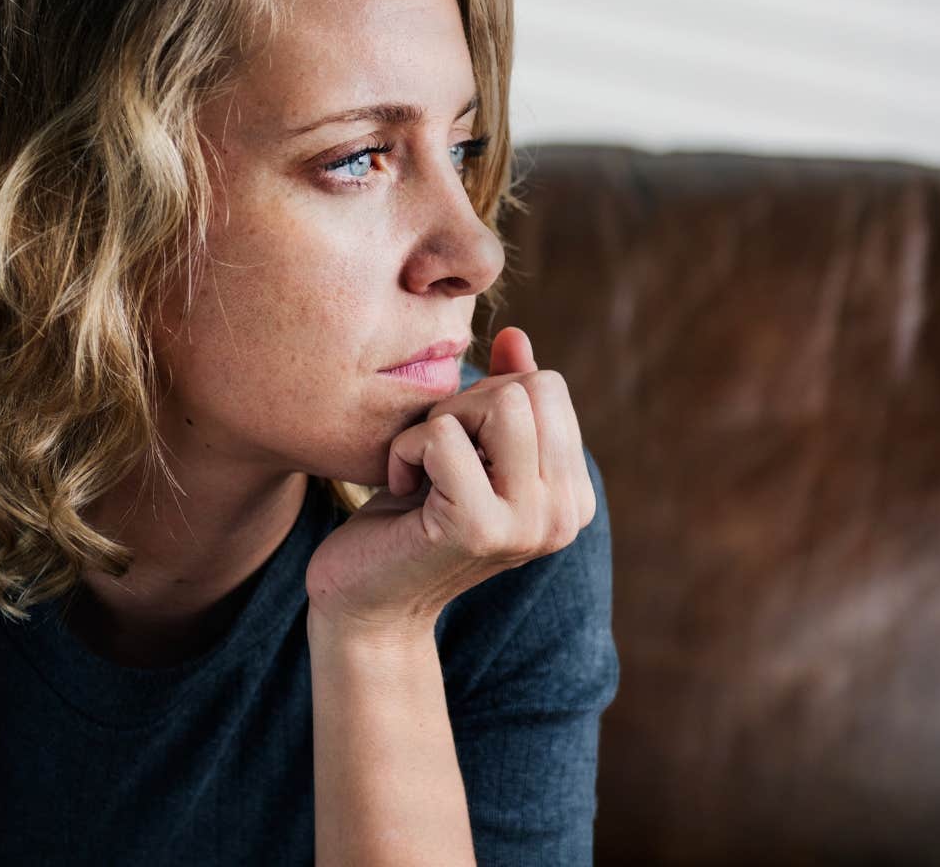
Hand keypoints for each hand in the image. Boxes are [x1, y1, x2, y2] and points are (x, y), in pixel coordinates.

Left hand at [304, 326, 596, 639]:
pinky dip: (406, 449)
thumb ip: (501, 397)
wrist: (366, 603)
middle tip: (434, 456)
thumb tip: (516, 336)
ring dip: (441, 421)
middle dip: (467, 402)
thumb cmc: (409, 520)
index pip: (549, 387)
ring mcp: (529, 524)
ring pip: (501, 403)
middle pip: (531, 387)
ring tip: (423, 468)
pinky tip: (402, 489)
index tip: (457, 448)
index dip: (487, 397)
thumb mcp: (464, 449)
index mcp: (573, 495)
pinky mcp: (479, 528)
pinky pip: (443, 436)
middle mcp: (565, 514)